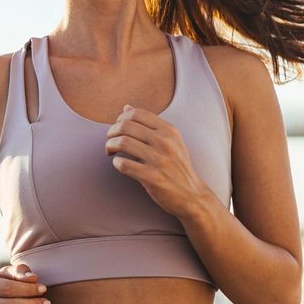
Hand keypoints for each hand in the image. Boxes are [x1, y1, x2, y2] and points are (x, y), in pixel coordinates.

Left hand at [105, 104, 210, 220]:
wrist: (192, 195)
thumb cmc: (178, 167)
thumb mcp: (171, 142)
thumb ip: (149, 124)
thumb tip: (126, 107)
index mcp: (169, 131)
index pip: (137, 113)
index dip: (121, 119)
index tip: (118, 129)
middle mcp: (165, 142)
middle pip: (126, 126)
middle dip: (111, 132)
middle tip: (110, 141)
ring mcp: (159, 160)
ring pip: (122, 143)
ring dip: (110, 146)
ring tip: (111, 152)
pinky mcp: (152, 177)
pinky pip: (123, 164)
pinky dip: (116, 163)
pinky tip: (119, 164)